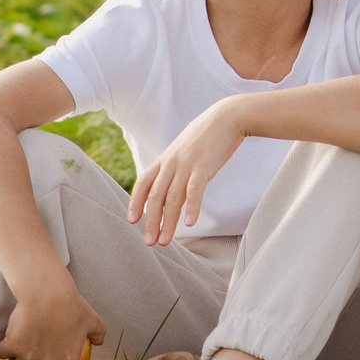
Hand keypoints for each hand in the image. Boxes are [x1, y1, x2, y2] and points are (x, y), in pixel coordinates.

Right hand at [0, 284, 107, 359]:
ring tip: (20, 356)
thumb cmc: (71, 305)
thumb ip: (99, 333)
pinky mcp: (12, 345)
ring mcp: (28, 356)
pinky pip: (2, 355)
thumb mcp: (92, 319)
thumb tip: (99, 342)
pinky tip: (8, 341)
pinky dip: (3, 350)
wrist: (48, 292)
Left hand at [128, 95, 250, 245]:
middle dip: (151, 221)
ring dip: (168, 222)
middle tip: (150, 242)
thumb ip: (174, 167)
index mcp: (164, 159)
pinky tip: (189, 223)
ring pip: (173, 198)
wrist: (227, 117)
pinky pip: (195, 190)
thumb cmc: (207, 137)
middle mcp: (171, 163)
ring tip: (166, 241)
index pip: (143, 184)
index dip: (135, 202)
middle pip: (155, 197)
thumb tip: (169, 187)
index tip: (132, 221)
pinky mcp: (204, 166)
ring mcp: (186, 164)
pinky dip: (192, 207)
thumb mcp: (184, 150)